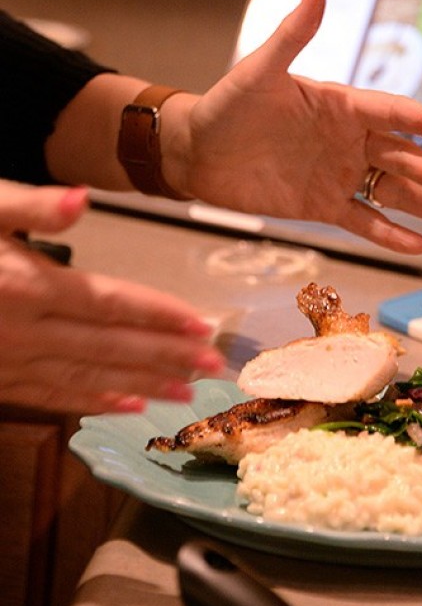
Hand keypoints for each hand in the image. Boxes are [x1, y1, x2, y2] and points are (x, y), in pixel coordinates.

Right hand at [0, 180, 222, 414]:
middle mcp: (25, 329)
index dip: (161, 316)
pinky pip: (50, 396)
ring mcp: (9, 361)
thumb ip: (33, 205)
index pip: (112, 303)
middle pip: (112, 347)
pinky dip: (90, 402)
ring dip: (142, 386)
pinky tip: (123, 406)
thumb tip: (82, 198)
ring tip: (186, 394)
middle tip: (216, 369)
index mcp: (28, 284)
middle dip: (168, 358)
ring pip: (88, 377)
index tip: (204, 327)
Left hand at [180, 0, 421, 253]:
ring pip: (394, 192)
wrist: (195, 152)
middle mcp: (349, 140)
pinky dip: (393, 236)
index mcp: (342, 105)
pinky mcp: (323, 206)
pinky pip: (365, 222)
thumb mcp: (259, 70)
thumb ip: (294, 32)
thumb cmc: (226, 105)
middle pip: (403, 158)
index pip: (395, 113)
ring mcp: (339, 175)